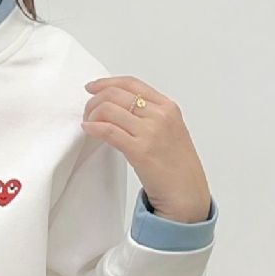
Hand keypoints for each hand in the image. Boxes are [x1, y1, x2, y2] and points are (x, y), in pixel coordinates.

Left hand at [81, 76, 211, 222]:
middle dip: (95, 101)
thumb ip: (150, 115)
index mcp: (167, 107)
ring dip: (91, 115)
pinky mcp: (140, 150)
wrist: (186, 193)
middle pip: (115, 94)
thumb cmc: (177, 165)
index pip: (131, 83)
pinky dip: (93, 128)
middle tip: (88, 113)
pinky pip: (108, 131)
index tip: (92, 87)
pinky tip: (88, 130)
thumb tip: (119, 107)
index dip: (107, 82)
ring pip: (108, 109)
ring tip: (89, 124)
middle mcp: (160, 115)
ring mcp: (150, 132)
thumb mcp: (170, 130)